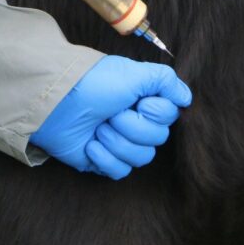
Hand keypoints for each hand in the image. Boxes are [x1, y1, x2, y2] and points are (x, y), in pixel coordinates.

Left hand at [29, 56, 192, 179]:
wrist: (56, 101)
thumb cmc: (94, 83)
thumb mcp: (134, 73)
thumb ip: (165, 81)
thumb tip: (186, 98)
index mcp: (143, 100)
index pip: (169, 117)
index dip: (155, 112)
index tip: (138, 101)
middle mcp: (134, 121)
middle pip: (157, 139)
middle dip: (132, 126)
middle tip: (111, 113)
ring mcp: (118, 142)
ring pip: (141, 158)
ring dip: (117, 142)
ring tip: (98, 128)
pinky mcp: (102, 160)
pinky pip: (120, 171)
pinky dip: (105, 158)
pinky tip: (91, 144)